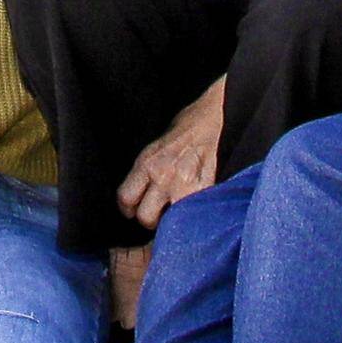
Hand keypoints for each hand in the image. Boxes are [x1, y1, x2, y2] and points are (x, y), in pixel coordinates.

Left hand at [116, 83, 226, 228]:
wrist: (216, 119)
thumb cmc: (187, 130)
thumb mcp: (156, 147)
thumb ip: (147, 171)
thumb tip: (139, 194)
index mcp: (147, 162)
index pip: (126, 197)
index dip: (129, 208)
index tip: (134, 209)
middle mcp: (163, 175)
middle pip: (144, 216)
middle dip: (150, 218)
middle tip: (158, 213)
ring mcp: (185, 185)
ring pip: (169, 222)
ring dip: (172, 222)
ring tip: (177, 213)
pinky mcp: (205, 191)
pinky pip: (192, 215)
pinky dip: (192, 217)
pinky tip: (194, 209)